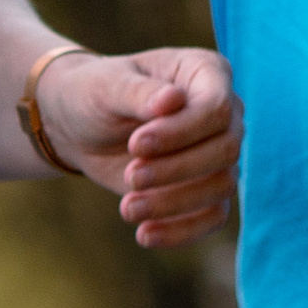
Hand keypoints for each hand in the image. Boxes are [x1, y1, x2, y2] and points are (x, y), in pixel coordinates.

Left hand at [37, 43, 240, 246]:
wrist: (81, 126)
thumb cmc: (95, 93)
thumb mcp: (107, 85)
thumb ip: (139, 91)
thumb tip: (172, 100)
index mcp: (205, 72)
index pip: (217, 107)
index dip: (181, 133)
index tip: (135, 145)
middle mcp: (222, 111)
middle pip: (226, 149)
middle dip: (177, 169)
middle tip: (129, 176)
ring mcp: (217, 150)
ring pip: (222, 185)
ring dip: (175, 203)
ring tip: (127, 208)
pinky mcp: (205, 186)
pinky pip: (214, 216)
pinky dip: (183, 230)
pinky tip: (144, 234)